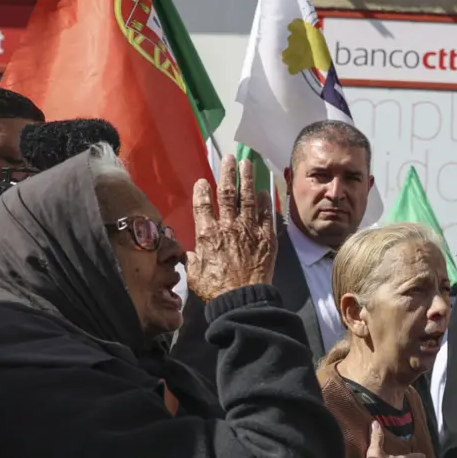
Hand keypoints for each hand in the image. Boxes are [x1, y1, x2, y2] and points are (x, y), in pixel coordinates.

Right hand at [187, 155, 275, 300]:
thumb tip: (189, 254)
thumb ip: (193, 259)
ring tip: (247, 164)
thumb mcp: (195, 274)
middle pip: (227, 194)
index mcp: (208, 234)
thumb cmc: (216, 289)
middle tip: (229, 158)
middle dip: (227, 173)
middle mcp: (228, 227)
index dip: (202, 191)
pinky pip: (266, 215)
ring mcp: (249, 230)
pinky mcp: (267, 238)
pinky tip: (264, 191)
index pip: (203, 205)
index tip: (202, 181)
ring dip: (247, 179)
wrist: (243, 299)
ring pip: (248, 198)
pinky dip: (265, 201)